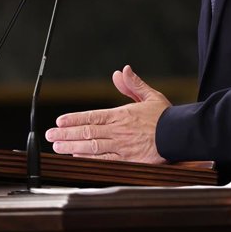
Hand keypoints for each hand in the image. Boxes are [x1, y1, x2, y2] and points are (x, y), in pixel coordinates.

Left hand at [44, 65, 169, 163]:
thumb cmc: (166, 117)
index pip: (92, 116)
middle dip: (66, 133)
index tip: (60, 121)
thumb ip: (133, 84)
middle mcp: (118, 131)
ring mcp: (122, 146)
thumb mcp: (149, 95)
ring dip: (72, 146)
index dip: (74, 119)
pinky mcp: (128, 160)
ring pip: (92, 146)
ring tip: (58, 146)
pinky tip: (77, 158)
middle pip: (87, 132)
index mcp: (121, 114)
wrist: (180, 135)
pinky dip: (89, 159)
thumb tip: (121, 71)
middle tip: (50, 135)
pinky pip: (104, 160)